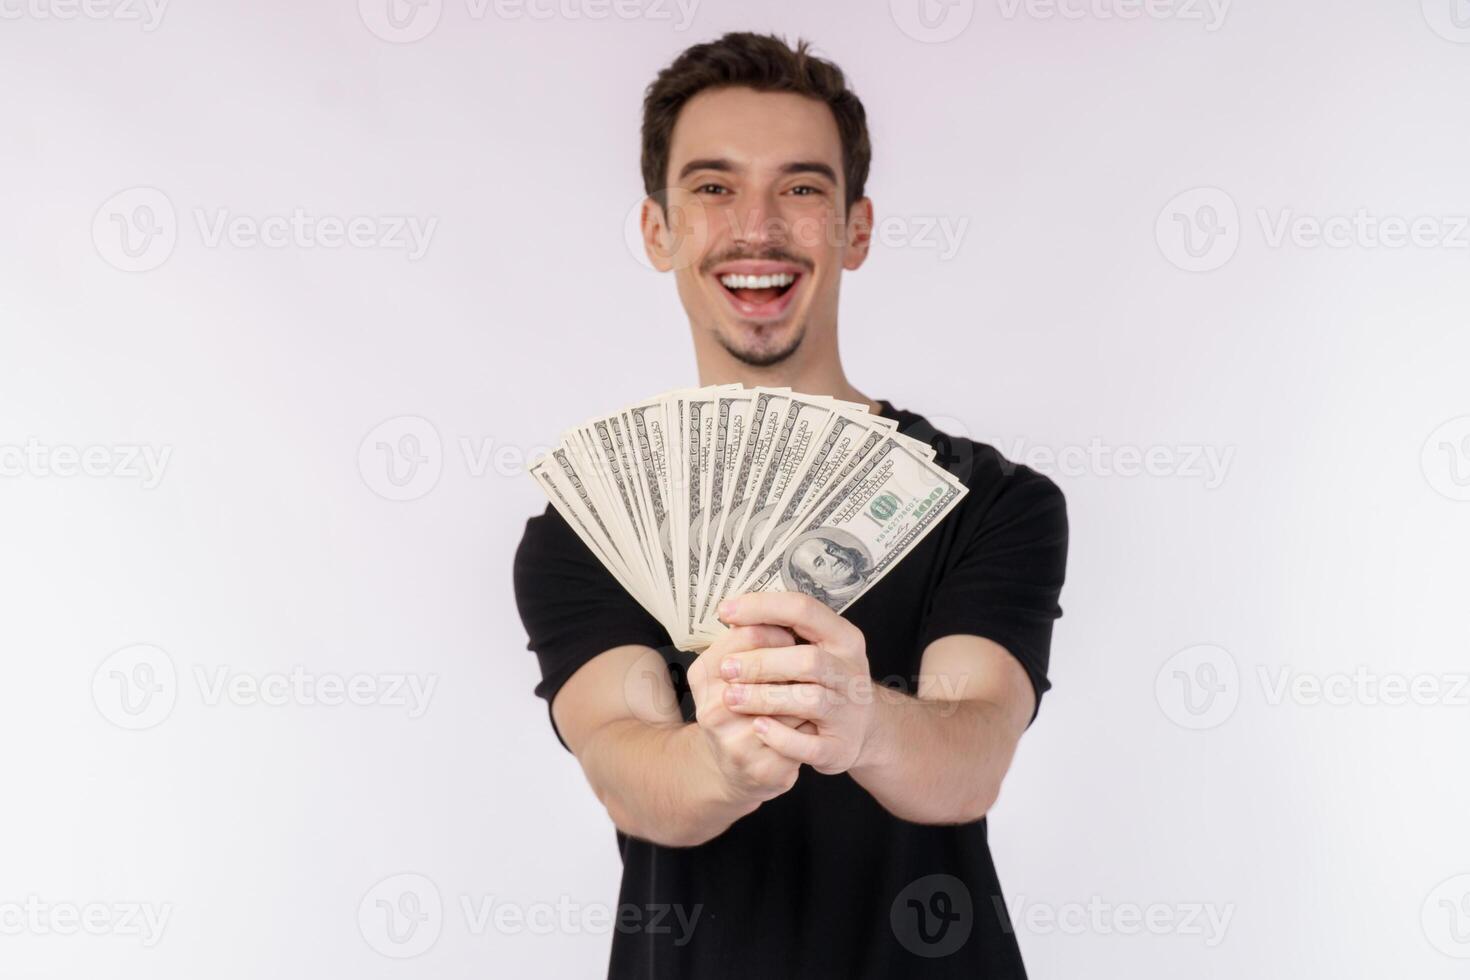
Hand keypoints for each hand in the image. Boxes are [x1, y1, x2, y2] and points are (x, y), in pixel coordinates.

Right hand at [686, 624, 809, 804]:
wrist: (736, 768)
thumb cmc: (742, 708)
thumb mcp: (733, 669)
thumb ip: (751, 640)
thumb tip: (785, 616)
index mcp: (703, 674)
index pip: (749, 634)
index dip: (780, 630)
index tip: (791, 635)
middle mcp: (712, 709)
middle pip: (772, 668)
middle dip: (797, 662)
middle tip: (809, 663)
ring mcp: (735, 743)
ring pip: (793, 702)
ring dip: (809, 692)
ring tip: (813, 691)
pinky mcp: (763, 769)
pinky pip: (804, 736)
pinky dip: (814, 724)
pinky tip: (813, 722)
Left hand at [716, 592, 875, 774]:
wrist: (858, 731)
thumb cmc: (822, 682)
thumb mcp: (814, 648)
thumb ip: (780, 631)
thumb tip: (731, 617)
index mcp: (843, 638)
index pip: (804, 610)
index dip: (762, 607)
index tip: (727, 611)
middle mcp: (851, 673)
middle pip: (808, 661)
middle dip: (762, 663)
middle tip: (726, 668)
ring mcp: (848, 712)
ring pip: (810, 701)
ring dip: (765, 698)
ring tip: (731, 697)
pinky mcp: (839, 748)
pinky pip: (810, 746)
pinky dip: (781, 737)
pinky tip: (758, 727)